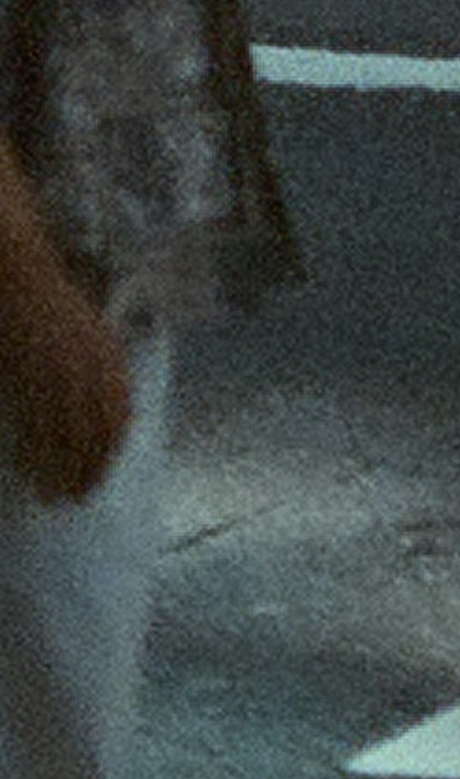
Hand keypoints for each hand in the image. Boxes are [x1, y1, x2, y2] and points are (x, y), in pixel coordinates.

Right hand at [0, 270, 129, 505]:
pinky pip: (36, 430)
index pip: (120, 417)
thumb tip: (97, 419)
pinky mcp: (32, 382)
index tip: (100, 476)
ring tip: (52, 497)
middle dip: (88, 470)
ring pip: (67, 440)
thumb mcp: (87, 336)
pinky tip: (27, 472)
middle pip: (97, 435)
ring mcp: (62, 375)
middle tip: (75, 497)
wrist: (21, 281)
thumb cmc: (49, 307)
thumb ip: (98, 370)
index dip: (110, 452)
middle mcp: (93, 369)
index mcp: (110, 357)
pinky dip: (34, 456)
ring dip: (60, 473)